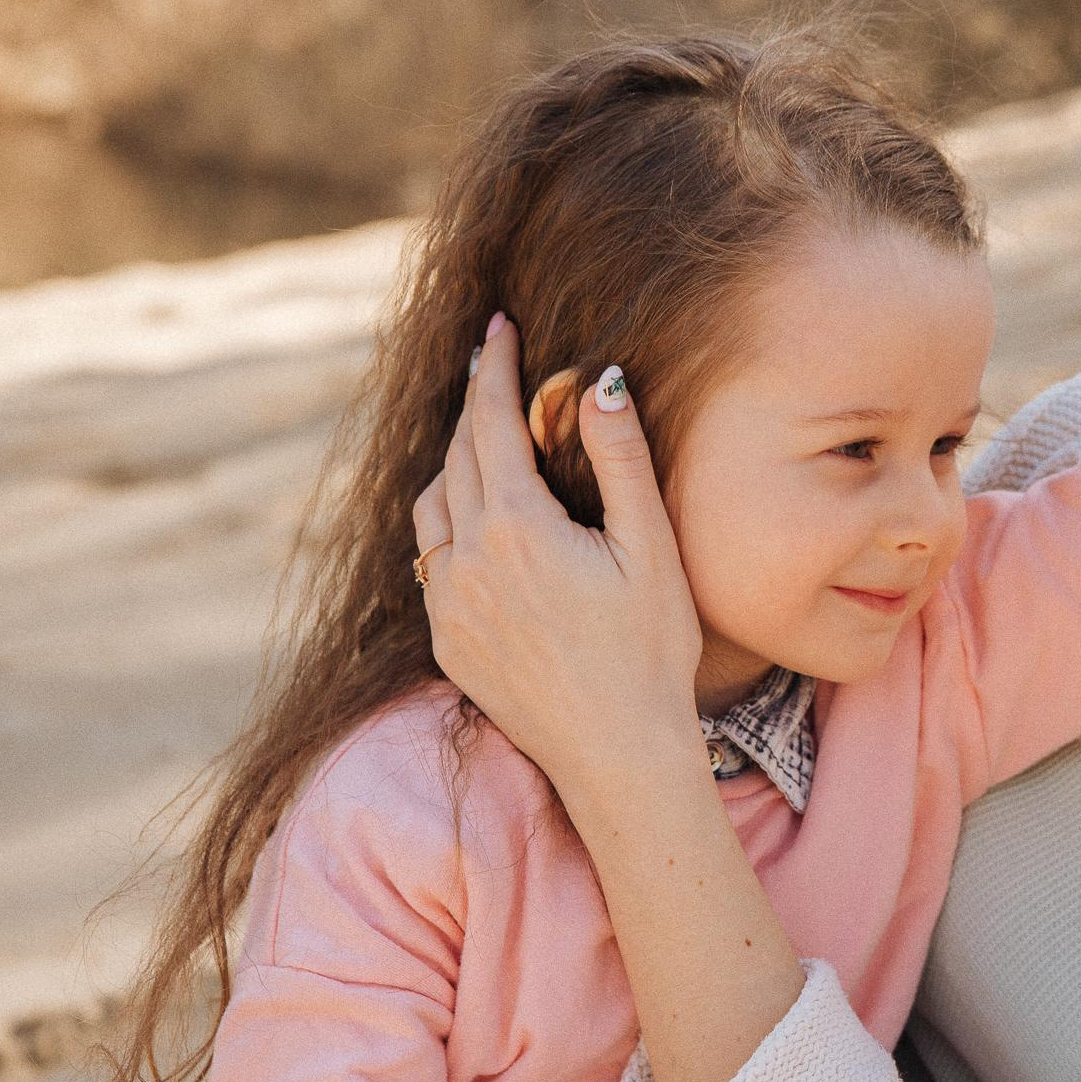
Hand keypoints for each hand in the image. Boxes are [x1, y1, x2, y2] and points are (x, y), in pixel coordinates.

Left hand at [411, 314, 704, 795]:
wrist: (617, 753)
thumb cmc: (650, 650)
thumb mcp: (649, 548)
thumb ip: (620, 460)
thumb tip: (600, 382)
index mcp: (516, 528)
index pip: (490, 424)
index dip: (492, 370)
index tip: (495, 328)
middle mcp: (466, 561)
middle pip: (455, 458)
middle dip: (473, 409)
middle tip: (491, 369)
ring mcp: (449, 605)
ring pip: (431, 509)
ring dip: (454, 466)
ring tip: (484, 446)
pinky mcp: (447, 643)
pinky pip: (432, 562)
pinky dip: (449, 526)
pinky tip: (478, 527)